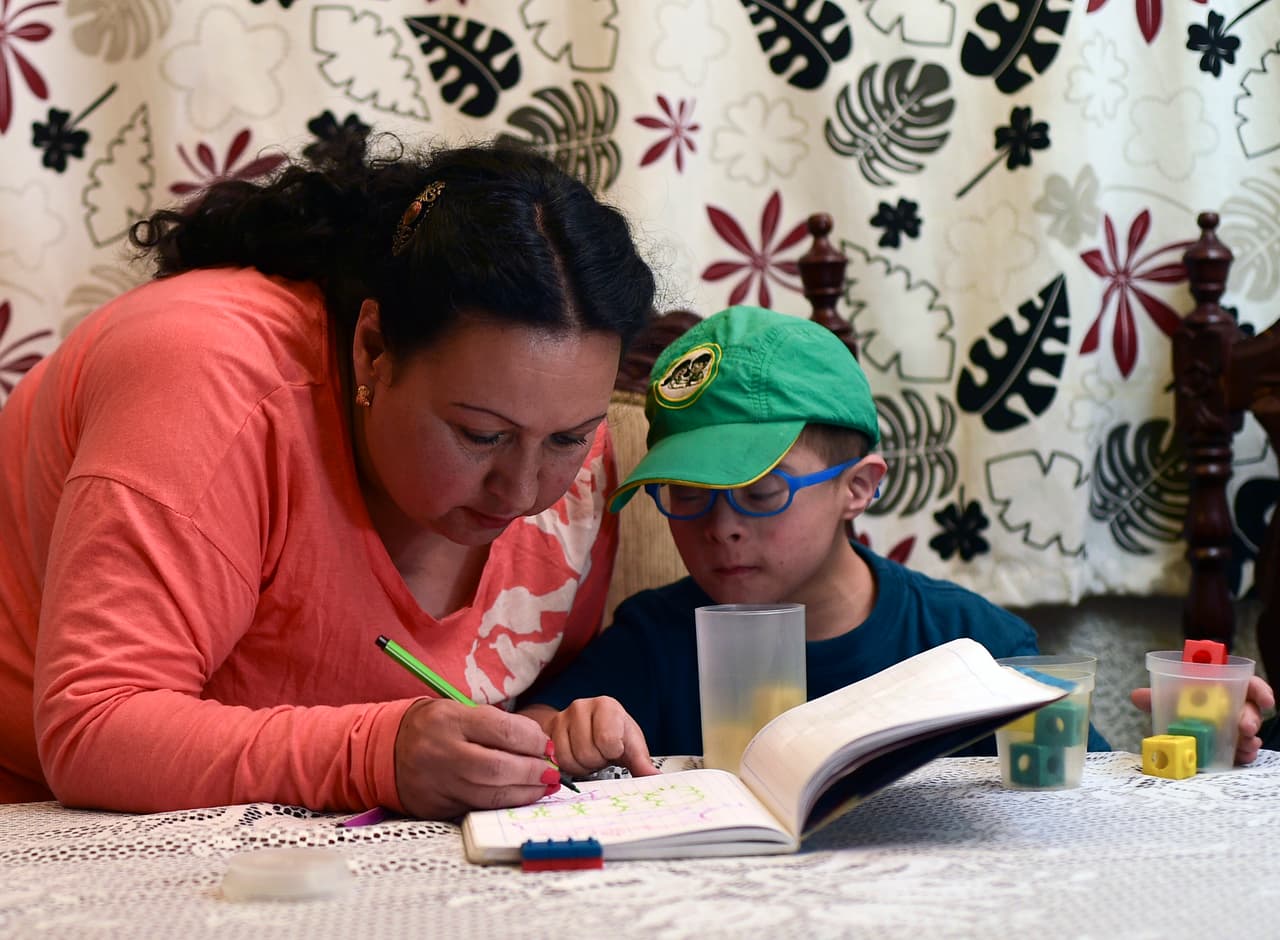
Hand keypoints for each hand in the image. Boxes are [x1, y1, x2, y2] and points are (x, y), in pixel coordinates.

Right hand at [393, 698, 560, 818]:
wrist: (385, 749)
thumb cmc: (434, 727)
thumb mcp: (458, 711)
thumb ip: (496, 725)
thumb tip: (540, 744)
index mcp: (450, 720)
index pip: (502, 730)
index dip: (532, 740)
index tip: (547, 746)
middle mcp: (442, 752)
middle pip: (497, 768)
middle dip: (532, 772)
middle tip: (552, 772)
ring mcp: (438, 782)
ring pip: (490, 794)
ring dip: (525, 792)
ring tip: (544, 787)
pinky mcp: (436, 806)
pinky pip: (478, 808)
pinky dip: (505, 804)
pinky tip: (521, 797)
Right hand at [521, 699, 658, 777]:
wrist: (591, 727)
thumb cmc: (615, 735)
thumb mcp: (633, 746)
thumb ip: (642, 763)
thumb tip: (655, 779)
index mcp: (606, 705)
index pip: (608, 740)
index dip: (613, 752)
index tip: (616, 748)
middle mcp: (581, 706)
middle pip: (587, 752)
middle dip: (597, 761)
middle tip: (601, 754)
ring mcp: (561, 718)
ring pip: (568, 759)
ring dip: (581, 765)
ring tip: (589, 755)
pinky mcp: (546, 732)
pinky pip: (555, 761)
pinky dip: (567, 766)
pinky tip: (576, 757)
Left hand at [1130, 675, 1275, 765]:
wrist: (1173, 726)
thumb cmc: (1176, 704)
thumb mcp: (1166, 700)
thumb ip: (1155, 697)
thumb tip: (1137, 696)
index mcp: (1219, 688)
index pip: (1246, 683)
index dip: (1258, 689)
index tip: (1265, 700)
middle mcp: (1232, 706)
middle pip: (1250, 709)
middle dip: (1251, 717)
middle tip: (1244, 727)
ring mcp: (1234, 727)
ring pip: (1249, 731)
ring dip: (1249, 738)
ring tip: (1244, 744)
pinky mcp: (1233, 746)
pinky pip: (1244, 749)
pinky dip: (1244, 753)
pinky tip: (1241, 756)